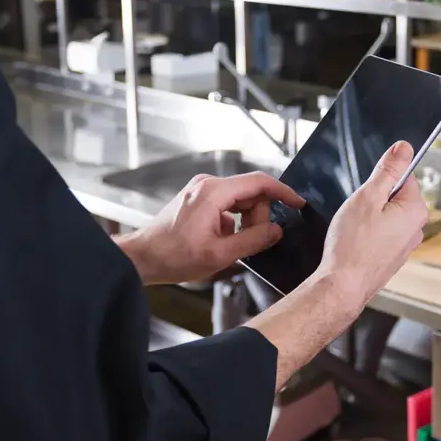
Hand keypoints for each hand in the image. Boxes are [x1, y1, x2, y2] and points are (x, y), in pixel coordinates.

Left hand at [116, 172, 304, 285]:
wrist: (142, 258)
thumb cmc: (172, 256)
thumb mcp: (220, 255)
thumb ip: (253, 240)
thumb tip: (276, 231)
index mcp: (213, 193)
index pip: (259, 182)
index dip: (283, 192)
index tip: (298, 203)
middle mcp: (207, 185)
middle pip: (250, 192)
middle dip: (259, 216)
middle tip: (254, 242)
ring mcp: (201, 190)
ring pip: (239, 200)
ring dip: (245, 222)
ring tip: (233, 245)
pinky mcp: (197, 199)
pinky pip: (226, 205)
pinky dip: (233, 222)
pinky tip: (222, 242)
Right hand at [314, 141, 428, 310]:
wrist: (343, 285)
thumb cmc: (352, 244)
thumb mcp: (368, 196)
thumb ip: (388, 170)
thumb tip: (404, 148)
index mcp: (415, 210)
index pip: (404, 177)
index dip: (381, 180)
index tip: (366, 191)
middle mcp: (416, 229)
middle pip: (395, 198)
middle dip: (374, 200)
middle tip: (357, 211)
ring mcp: (404, 247)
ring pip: (386, 218)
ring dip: (370, 218)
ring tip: (354, 229)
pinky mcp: (391, 259)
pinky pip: (381, 236)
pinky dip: (368, 236)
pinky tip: (355, 243)